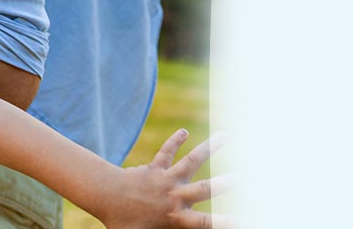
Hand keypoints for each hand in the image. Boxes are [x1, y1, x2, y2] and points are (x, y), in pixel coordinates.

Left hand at [96, 129, 235, 228]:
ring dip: (208, 148)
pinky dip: (174, 141)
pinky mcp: (156, 167)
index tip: (242, 219)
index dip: (223, 222)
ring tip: (225, 136)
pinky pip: (167, 152)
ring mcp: (166, 178)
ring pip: (191, 161)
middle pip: (205, 188)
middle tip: (247, 175)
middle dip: (226, 182)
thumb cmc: (123, 223)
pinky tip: (182, 131)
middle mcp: (174, 195)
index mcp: (174, 216)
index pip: (204, 222)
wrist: (105, 196)